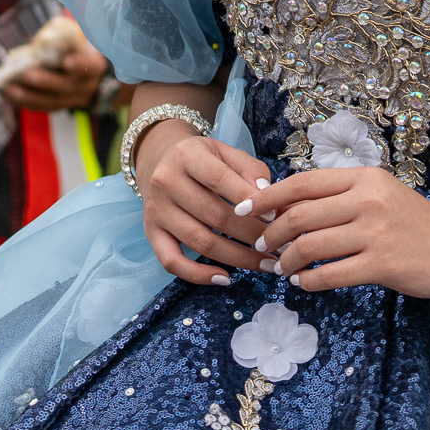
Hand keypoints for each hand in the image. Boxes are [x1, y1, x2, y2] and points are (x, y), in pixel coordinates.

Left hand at [0, 43, 107, 112]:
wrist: (89, 74)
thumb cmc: (78, 48)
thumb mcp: (79, 38)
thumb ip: (65, 35)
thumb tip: (43, 38)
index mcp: (94, 65)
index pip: (90, 66)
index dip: (79, 65)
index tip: (66, 62)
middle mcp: (86, 85)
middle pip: (66, 87)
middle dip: (46, 82)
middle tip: (27, 74)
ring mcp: (73, 99)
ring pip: (52, 102)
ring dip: (29, 95)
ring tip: (9, 88)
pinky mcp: (59, 105)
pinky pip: (42, 106)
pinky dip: (25, 101)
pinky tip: (8, 93)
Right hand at [138, 121, 274, 285]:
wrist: (159, 160)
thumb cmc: (201, 158)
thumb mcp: (225, 152)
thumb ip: (249, 169)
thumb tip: (268, 196)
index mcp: (186, 156)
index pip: (219, 180)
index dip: (248, 199)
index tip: (274, 216)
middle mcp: (166, 182)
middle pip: (213, 215)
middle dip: (251, 234)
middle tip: (278, 246)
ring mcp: (156, 211)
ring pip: (199, 242)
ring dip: (237, 257)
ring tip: (265, 264)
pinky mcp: (151, 233)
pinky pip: (172, 262)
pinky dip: (198, 275)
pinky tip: (225, 278)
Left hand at [247, 168, 429, 299]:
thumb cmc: (417, 223)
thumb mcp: (381, 195)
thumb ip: (341, 196)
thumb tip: (288, 205)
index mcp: (364, 177)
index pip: (302, 182)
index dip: (267, 196)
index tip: (245, 209)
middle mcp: (368, 199)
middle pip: (299, 214)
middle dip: (271, 232)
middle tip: (261, 246)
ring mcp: (375, 232)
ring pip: (309, 245)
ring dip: (285, 261)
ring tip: (281, 269)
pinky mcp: (383, 265)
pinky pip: (330, 275)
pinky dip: (308, 281)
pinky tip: (303, 283)